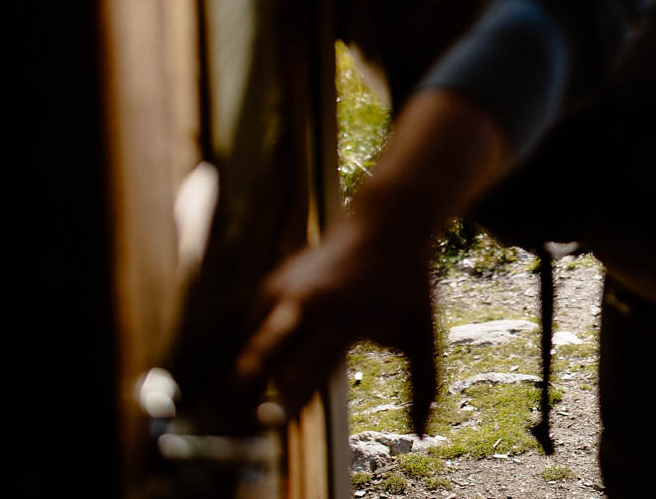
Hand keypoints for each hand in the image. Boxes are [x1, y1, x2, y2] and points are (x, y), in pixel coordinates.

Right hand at [232, 211, 439, 435]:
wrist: (387, 222)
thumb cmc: (407, 284)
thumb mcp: (422, 332)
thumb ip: (422, 384)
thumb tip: (420, 433)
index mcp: (345, 316)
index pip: (309, 363)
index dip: (287, 396)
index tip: (269, 423)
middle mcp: (307, 301)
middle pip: (264, 346)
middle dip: (245, 382)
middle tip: (235, 419)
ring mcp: (283, 289)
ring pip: (245, 338)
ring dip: (238, 372)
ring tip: (233, 408)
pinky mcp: (271, 283)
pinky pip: (241, 324)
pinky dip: (235, 349)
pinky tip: (238, 375)